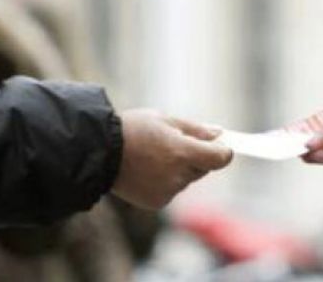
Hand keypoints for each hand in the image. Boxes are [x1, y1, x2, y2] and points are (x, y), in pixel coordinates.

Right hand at [112, 109, 232, 209]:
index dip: (222, 151)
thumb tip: (219, 135)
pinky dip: (165, 182)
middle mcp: (178, 176)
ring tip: (153, 156)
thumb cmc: (133, 129)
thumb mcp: (166, 119)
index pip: (220, 158)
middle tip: (173, 144)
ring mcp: (168, 191)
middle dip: (195, 157)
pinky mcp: (157, 202)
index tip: (220, 146)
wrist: (99, 151)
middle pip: (203, 168)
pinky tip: (146, 170)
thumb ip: (196, 130)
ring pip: (186, 179)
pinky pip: (171, 190)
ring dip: (178, 170)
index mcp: (183, 152)